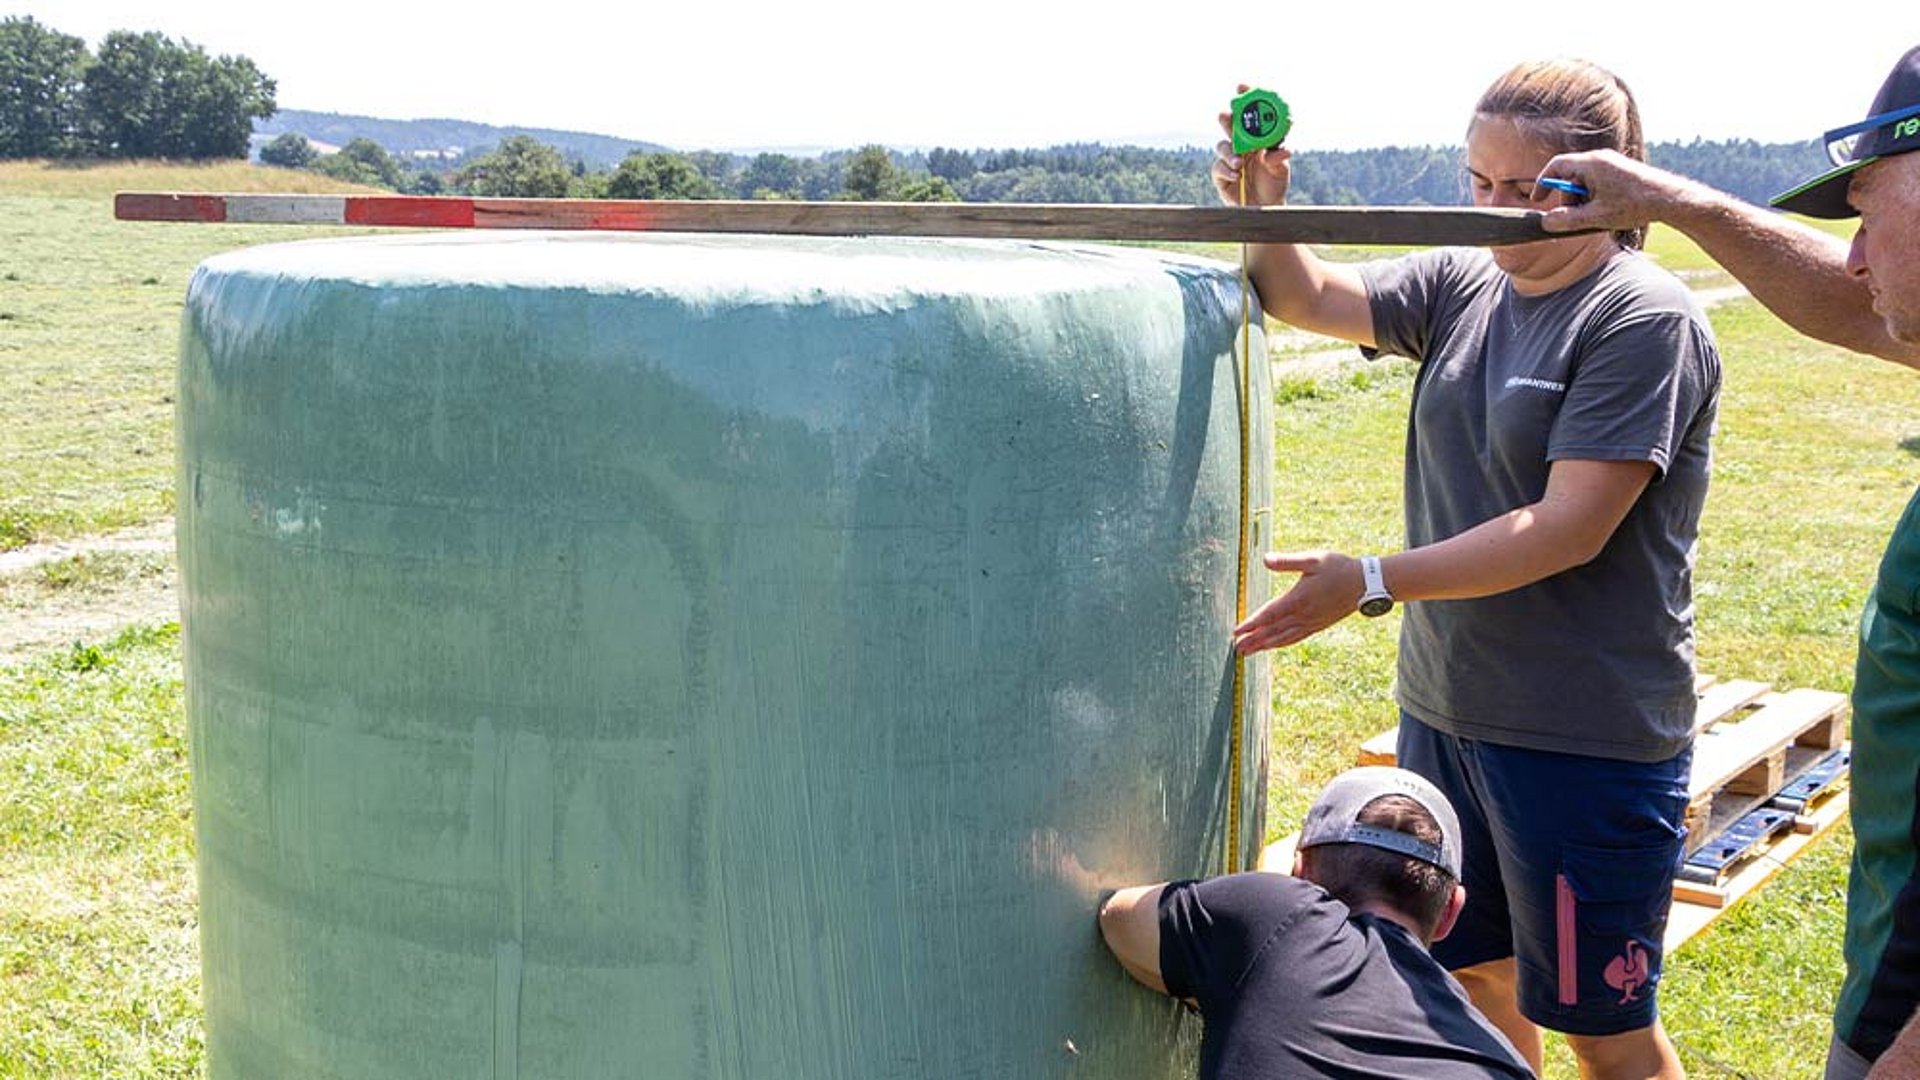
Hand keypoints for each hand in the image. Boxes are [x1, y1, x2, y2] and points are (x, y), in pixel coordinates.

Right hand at [1212, 84, 1293, 207]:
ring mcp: (1230, 159)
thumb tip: (1282, 150)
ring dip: (1228, 151)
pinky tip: (1237, 175)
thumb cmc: (1275, 183)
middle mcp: (1241, 145)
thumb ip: (1280, 159)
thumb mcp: (1282, 170)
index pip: (1250, 113)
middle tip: (1226, 116)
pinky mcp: (1221, 176)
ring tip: (1239, 161)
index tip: (1241, 87)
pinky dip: (1226, 170)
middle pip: (1230, 125)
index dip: (1245, 98)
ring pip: (1222, 146)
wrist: (1266, 208)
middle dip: (1227, 119)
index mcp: (1257, 138)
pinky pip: (1218, 168)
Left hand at [1231, 550, 1363, 653]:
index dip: (1252, 623)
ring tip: (1248, 652)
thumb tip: (1265, 559)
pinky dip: (1282, 643)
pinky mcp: (1319, 625)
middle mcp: (1304, 615)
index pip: (1270, 614)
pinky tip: (1274, 645)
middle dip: (1254, 639)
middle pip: (1273, 630)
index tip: (1237, 631)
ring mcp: (1312, 623)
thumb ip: (1287, 561)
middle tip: (1236, 648)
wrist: (1367, 583)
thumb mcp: (1313, 559)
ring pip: (1283, 638)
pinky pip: (1296, 638)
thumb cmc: (1339, 567)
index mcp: (1299, 599)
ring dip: (1265, 645)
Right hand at [1533, 149, 1687, 235]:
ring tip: (1593, 218)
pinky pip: (1596, 180)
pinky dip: (1593, 196)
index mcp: (1591, 164)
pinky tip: (1605, 212)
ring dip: (1580, 199)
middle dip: (1566, 198)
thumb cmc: (1634, 205)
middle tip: (1571, 219)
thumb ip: (1567, 220)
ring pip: (1583, 180)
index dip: (1542, 183)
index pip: (1555, 167)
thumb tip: (1546, 222)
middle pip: (1569, 175)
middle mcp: (1600, 158)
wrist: (1670, 199)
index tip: (1537, 200)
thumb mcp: (1596, 217)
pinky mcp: (1620, 170)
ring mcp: (1611, 163)